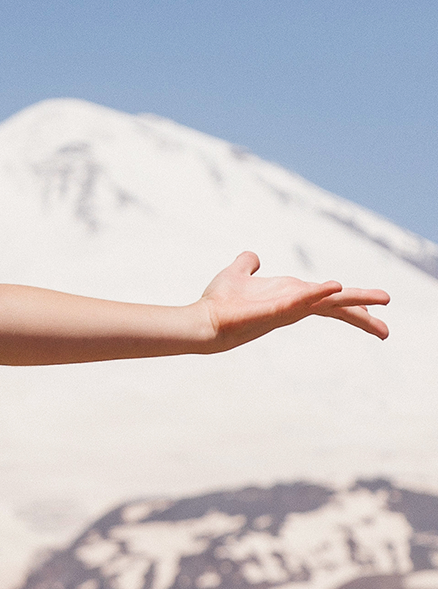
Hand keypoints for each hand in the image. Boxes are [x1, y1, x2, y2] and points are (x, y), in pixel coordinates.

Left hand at [198, 251, 389, 349]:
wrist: (201, 319)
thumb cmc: (218, 303)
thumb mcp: (236, 274)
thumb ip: (247, 264)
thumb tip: (252, 256)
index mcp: (292, 294)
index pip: (329, 301)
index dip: (350, 303)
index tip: (372, 311)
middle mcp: (294, 304)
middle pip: (336, 308)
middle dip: (363, 315)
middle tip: (386, 331)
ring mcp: (287, 309)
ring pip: (328, 304)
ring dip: (355, 302)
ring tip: (382, 299)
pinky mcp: (274, 312)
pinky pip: (300, 302)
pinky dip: (317, 294)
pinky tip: (335, 287)